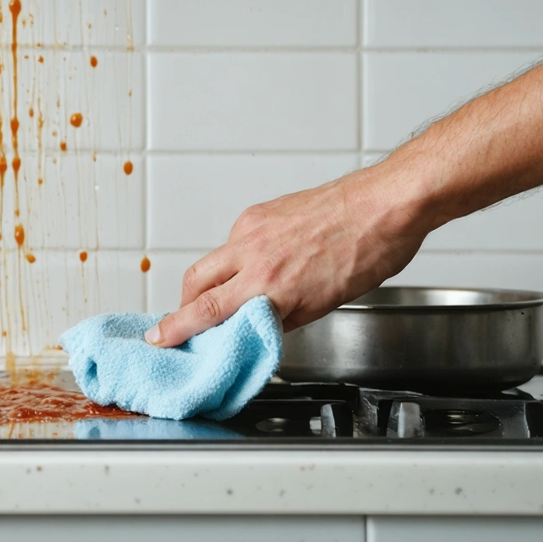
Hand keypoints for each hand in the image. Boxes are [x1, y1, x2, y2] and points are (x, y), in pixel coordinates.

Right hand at [144, 165, 430, 346]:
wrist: (384, 206)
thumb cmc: (368, 254)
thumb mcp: (325, 304)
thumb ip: (282, 316)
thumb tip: (256, 325)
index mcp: (271, 284)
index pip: (208, 311)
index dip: (176, 327)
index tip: (158, 337)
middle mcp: (254, 254)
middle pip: (195, 282)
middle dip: (184, 304)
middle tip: (189, 319)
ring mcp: (253, 229)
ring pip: (212, 260)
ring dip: (210, 282)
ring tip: (231, 293)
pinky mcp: (260, 213)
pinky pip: (235, 241)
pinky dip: (238, 258)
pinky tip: (261, 263)